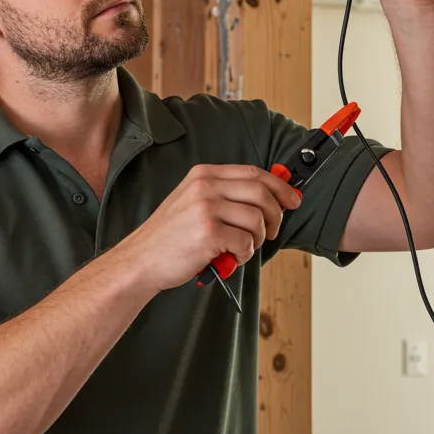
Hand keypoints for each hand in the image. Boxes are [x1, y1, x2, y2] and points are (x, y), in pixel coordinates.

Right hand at [113, 164, 301, 291]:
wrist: (141, 260)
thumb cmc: (170, 237)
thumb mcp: (193, 202)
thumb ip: (226, 195)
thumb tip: (270, 197)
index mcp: (204, 174)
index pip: (254, 173)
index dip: (279, 186)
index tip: (292, 200)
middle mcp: (205, 186)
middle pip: (261, 192)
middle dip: (276, 214)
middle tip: (272, 232)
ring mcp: (206, 208)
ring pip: (257, 219)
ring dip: (258, 239)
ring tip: (242, 248)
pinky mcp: (208, 233)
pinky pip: (246, 242)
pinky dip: (244, 254)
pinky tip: (230, 258)